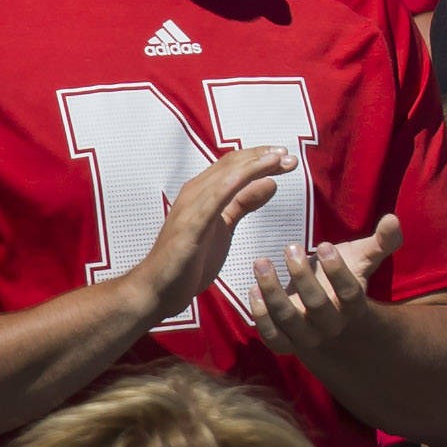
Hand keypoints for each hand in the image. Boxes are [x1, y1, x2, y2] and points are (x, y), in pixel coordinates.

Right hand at [130, 141, 294, 319]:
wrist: (157, 290)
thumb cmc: (188, 260)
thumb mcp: (224, 227)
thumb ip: (243, 203)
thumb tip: (270, 182)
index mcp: (203, 193)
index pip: (234, 165)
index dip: (260, 157)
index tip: (286, 157)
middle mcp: (195, 194)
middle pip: (231, 165)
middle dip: (262, 157)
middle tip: (289, 156)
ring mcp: (190, 209)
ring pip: (224, 177)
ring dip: (253, 166)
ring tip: (279, 160)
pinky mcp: (189, 228)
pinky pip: (211, 202)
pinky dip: (231, 185)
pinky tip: (249, 176)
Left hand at [240, 214, 401, 363]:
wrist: (325, 319)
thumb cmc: (341, 280)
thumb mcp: (362, 260)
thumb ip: (381, 241)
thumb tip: (393, 219)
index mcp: (354, 307)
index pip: (350, 293)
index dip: (338, 271)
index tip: (327, 245)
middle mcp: (331, 326)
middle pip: (318, 306)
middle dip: (302, 275)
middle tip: (291, 247)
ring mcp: (307, 337)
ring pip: (289, 320)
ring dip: (273, 291)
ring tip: (262, 262)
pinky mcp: (285, 343)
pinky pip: (272, 336)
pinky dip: (260, 315)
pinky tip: (253, 289)